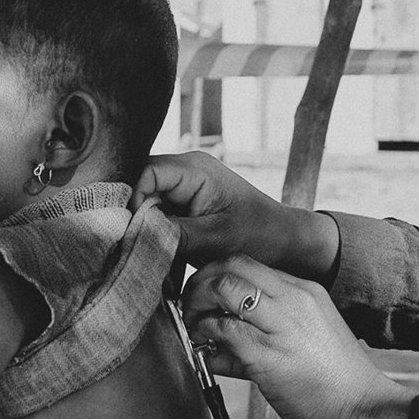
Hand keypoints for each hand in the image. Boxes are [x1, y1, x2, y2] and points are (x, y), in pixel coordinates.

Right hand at [134, 152, 339, 279]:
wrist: (287, 243)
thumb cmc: (258, 237)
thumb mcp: (213, 239)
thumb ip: (171, 233)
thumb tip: (133, 234)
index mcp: (195, 169)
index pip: (145, 173)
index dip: (132, 200)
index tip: (130, 233)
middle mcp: (186, 170)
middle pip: (141, 184)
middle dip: (135, 214)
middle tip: (134, 245)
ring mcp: (186, 185)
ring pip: (147, 200)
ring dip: (145, 224)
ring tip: (147, 249)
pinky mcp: (187, 202)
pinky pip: (159, 210)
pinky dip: (155, 230)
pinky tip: (158, 248)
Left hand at [182, 255, 413, 418]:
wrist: (366, 411)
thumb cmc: (337, 383)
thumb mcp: (307, 341)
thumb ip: (265, 333)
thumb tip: (217, 344)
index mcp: (305, 291)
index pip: (247, 264)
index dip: (216, 274)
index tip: (203, 294)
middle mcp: (294, 299)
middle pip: (231, 266)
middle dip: (200, 282)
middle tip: (190, 307)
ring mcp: (282, 325)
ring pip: (223, 289)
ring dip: (197, 307)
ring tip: (195, 328)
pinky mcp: (268, 356)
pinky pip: (223, 330)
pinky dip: (205, 336)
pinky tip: (205, 350)